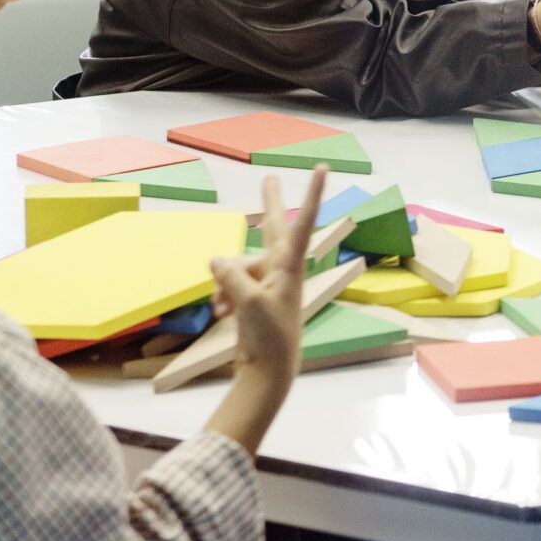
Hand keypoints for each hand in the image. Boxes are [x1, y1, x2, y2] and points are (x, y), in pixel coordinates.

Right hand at [209, 166, 325, 390]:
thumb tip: (217, 260)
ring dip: (224, 285)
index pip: (302, 223)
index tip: (323, 168)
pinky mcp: (253, 297)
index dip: (311, 194)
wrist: (268, 372)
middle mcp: (282, 270)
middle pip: (273, 230)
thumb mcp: (250, 302)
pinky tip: (219, 314)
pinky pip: (230, 285)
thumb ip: (233, 275)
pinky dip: (222, 297)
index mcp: (290, 267)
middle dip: (268, 205)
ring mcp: (267, 283)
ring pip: (237, 267)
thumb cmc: (269, 336)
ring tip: (224, 310)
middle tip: (268, 177)